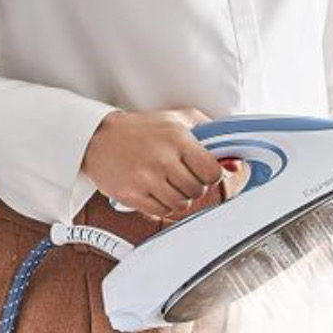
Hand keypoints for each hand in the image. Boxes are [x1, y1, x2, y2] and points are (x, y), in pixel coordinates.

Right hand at [81, 108, 226, 221]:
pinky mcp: (132, 195)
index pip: (212, 172)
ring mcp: (146, 179)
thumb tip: (234, 162)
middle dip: (194, 185)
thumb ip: (211, 135)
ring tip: (167, 183)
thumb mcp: (178, 120)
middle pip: (198, 190)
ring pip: (181, 204)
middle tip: (181, 176)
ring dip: (179, 197)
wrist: (98, 138)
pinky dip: (163, 206)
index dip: (211, 175)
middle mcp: (163, 159)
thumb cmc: (142, 129)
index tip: (203, 171)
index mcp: (178, 139)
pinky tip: (155, 191)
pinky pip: (162, 212)